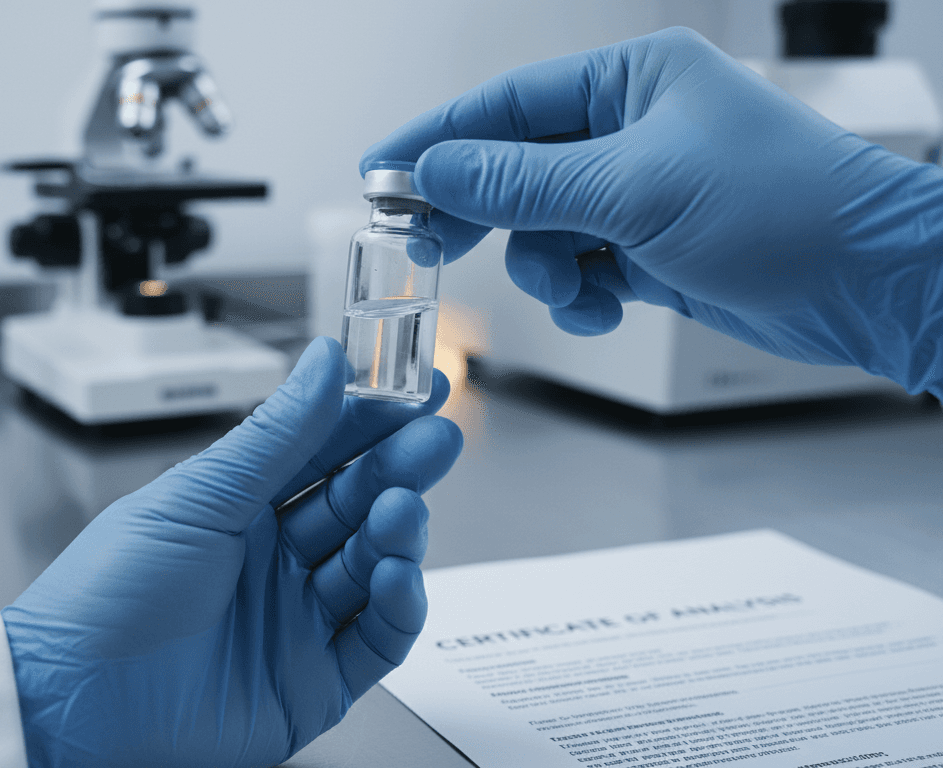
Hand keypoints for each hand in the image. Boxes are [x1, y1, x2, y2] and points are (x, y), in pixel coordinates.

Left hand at [2, 338, 462, 766]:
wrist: (72, 700)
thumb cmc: (106, 595)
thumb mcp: (195, 499)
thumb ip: (274, 436)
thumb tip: (325, 363)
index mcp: (239, 510)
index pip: (323, 452)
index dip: (372, 419)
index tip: (418, 387)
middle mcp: (274, 562)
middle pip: (357, 506)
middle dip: (398, 469)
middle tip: (433, 440)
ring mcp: (296, 621)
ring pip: (374, 567)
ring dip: (397, 533)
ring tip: (400, 509)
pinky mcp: (314, 682)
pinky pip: (377, 639)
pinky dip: (398, 607)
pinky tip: (398, 575)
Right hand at [361, 27, 942, 394]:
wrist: (871, 285)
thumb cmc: (786, 210)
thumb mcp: (633, 189)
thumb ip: (522, 181)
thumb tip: (436, 169)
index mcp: (634, 81)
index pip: (508, 102)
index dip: (440, 139)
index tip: (383, 171)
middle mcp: (633, 130)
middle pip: (517, 167)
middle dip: (485, 212)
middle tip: (433, 243)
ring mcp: (643, 191)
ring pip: (545, 229)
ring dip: (548, 268)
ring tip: (581, 287)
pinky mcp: (654, 247)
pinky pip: (583, 268)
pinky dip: (584, 295)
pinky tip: (611, 306)